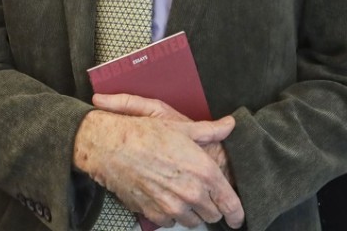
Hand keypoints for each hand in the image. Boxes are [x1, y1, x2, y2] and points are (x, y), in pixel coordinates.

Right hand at [74, 98, 244, 228]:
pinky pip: (170, 222)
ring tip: (181, 196)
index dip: (237, 214)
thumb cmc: (143, 133)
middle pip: (213, 214)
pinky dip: (170, 214)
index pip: (230, 204)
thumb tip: (229, 125)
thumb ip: (209, 130)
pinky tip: (163, 198)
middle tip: (202, 196)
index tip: (236, 217)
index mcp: (204, 171)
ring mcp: (172, 206)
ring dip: (191, 212)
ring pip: (193, 221)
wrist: (109, 145)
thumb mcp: (179, 126)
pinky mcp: (154, 213)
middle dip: (211, 207)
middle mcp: (191, 193)